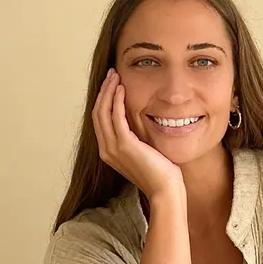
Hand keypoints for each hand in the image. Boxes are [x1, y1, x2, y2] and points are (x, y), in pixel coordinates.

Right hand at [91, 68, 184, 200]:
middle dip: (103, 91)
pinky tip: (122, 89)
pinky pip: (116, 117)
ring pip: (102, 112)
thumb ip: (135, 137)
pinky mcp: (124, 145)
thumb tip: (138, 120)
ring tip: (114, 76)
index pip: (99, 120)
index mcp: (108, 151)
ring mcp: (113, 148)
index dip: (103, 99)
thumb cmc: (160, 172)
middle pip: (97, 113)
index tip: (111, 83)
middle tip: (111, 74)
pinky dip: (116, 101)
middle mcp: (106, 150)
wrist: (165, 189)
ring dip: (108, 91)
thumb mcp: (143, 151)